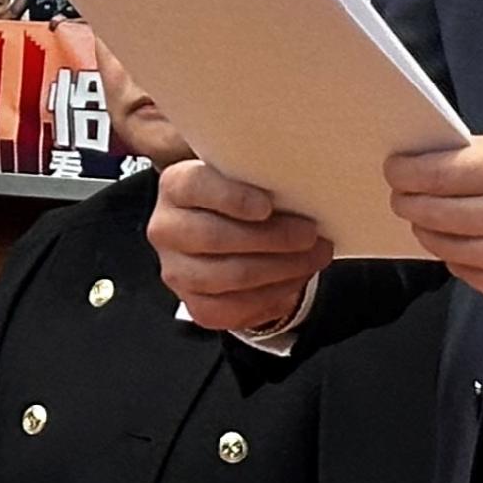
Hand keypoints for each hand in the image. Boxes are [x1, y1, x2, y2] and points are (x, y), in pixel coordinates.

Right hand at [148, 159, 333, 334]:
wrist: (226, 235)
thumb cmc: (241, 200)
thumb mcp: (243, 176)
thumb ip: (258, 174)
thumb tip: (300, 185)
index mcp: (174, 187)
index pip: (195, 187)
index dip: (231, 198)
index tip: (267, 205)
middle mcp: (167, 229)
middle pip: (215, 236)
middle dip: (272, 238)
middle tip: (309, 234)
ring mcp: (178, 271)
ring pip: (230, 276)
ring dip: (282, 268)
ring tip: (314, 256)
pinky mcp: (196, 305)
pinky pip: (236, 308)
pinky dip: (274, 295)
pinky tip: (296, 278)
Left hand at [384, 138, 482, 312]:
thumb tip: (433, 161)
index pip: (435, 170)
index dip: (405, 169)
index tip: (397, 167)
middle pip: (427, 207)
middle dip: (408, 197)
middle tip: (406, 190)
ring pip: (437, 241)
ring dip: (428, 226)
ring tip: (434, 214)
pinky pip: (460, 269)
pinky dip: (456, 252)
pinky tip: (468, 239)